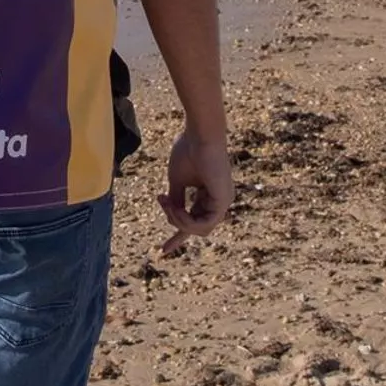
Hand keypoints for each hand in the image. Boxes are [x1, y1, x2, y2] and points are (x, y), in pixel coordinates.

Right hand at [157, 130, 232, 256]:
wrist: (199, 134)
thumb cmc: (188, 150)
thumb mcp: (177, 180)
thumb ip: (176, 200)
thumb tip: (171, 215)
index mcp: (209, 195)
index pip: (196, 221)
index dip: (178, 236)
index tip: (163, 250)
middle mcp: (218, 201)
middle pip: (196, 227)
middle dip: (175, 221)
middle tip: (162, 199)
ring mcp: (223, 202)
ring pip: (199, 229)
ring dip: (178, 220)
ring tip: (167, 200)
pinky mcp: (223, 202)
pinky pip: (203, 224)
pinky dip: (186, 220)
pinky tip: (176, 207)